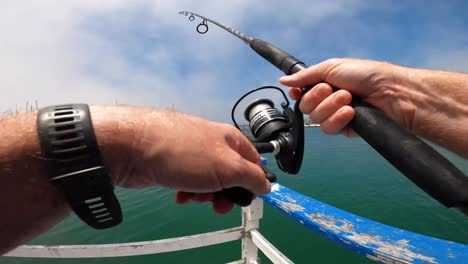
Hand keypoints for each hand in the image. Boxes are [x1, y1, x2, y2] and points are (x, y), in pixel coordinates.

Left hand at [93, 106, 269, 213]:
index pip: (253, 162)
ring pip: (209, 181)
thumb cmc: (184, 153)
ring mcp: (192, 153)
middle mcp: (213, 143)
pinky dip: (187, 191)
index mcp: (231, 139)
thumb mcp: (228, 168)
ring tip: (192, 196)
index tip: (246, 199)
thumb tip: (267, 185)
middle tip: (217, 205)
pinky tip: (180, 195)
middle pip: (230, 174)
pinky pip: (189, 181)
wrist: (135, 147)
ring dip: (204, 195)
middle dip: (225, 193)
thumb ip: (252, 177)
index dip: (253, 182)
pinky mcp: (174, 163)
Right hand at [279, 58, 411, 135]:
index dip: (297, 93)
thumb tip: (283, 80)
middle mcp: (328, 100)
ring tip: (349, 99)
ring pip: (316, 118)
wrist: (391, 93)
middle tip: (334, 89)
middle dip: (318, 97)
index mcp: (324, 84)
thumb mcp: (332, 67)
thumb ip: (305, 76)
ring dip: (331, 107)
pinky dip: (338, 119)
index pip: (301, 93)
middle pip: (305, 107)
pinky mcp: (344, 129)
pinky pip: (329, 129)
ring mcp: (336, 115)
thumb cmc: (366, 75)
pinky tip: (351, 112)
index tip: (298, 91)